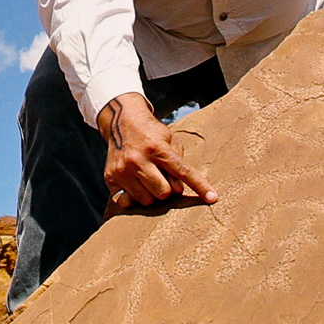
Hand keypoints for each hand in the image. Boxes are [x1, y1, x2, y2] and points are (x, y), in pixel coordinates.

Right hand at [96, 92, 217, 208]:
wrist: (121, 122)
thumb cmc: (151, 133)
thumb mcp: (170, 139)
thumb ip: (178, 162)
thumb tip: (179, 189)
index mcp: (157, 148)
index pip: (183, 172)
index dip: (200, 186)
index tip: (213, 199)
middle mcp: (138, 160)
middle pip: (164, 192)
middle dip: (169, 189)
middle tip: (164, 177)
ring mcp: (122, 170)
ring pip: (147, 200)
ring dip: (152, 194)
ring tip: (149, 178)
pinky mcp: (110, 178)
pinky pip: (127, 201)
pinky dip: (134, 197)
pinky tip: (135, 184)